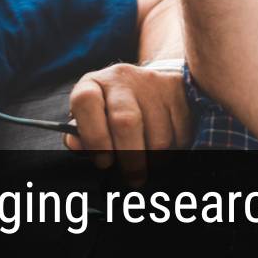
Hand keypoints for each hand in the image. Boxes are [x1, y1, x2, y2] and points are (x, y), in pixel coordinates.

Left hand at [64, 61, 193, 184]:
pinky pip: (179, 133)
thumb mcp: (91, 117)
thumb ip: (82, 134)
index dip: (94, 136)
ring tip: (149, 161)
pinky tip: (165, 147)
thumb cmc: (112, 109)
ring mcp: (151, 83)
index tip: (103, 162)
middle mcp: (121, 78)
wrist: (147, 84)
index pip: (85, 102)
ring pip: (157, 134)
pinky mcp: (177, 90)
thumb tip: (77, 146)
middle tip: (132, 179)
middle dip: (130, 158)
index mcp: (92, 84)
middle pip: (126, 122)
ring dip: (154, 157)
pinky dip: (174, 148)